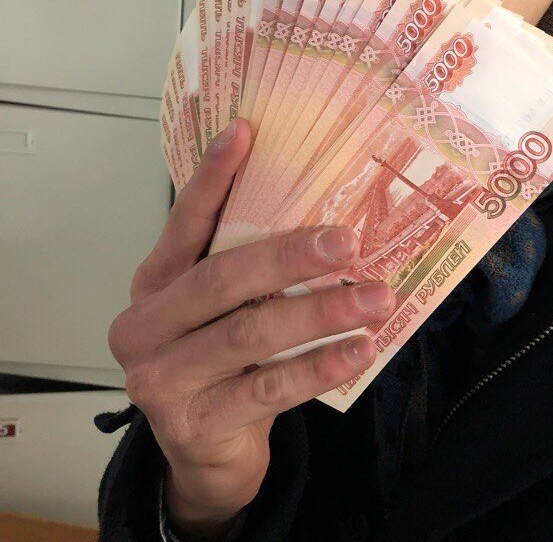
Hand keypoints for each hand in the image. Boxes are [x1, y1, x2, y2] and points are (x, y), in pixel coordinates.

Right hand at [107, 117, 395, 527]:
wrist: (204, 453)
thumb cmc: (219, 361)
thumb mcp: (221, 307)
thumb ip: (245, 261)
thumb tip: (320, 204)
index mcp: (154, 283)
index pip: (183, 222)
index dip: (212, 177)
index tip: (245, 131)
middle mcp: (145, 327)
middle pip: (221, 280)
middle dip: (288, 256)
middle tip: (347, 240)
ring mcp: (163, 379)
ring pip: (249, 334)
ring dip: (319, 314)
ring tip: (375, 298)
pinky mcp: (195, 424)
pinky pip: (268, 388)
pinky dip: (318, 367)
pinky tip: (358, 350)